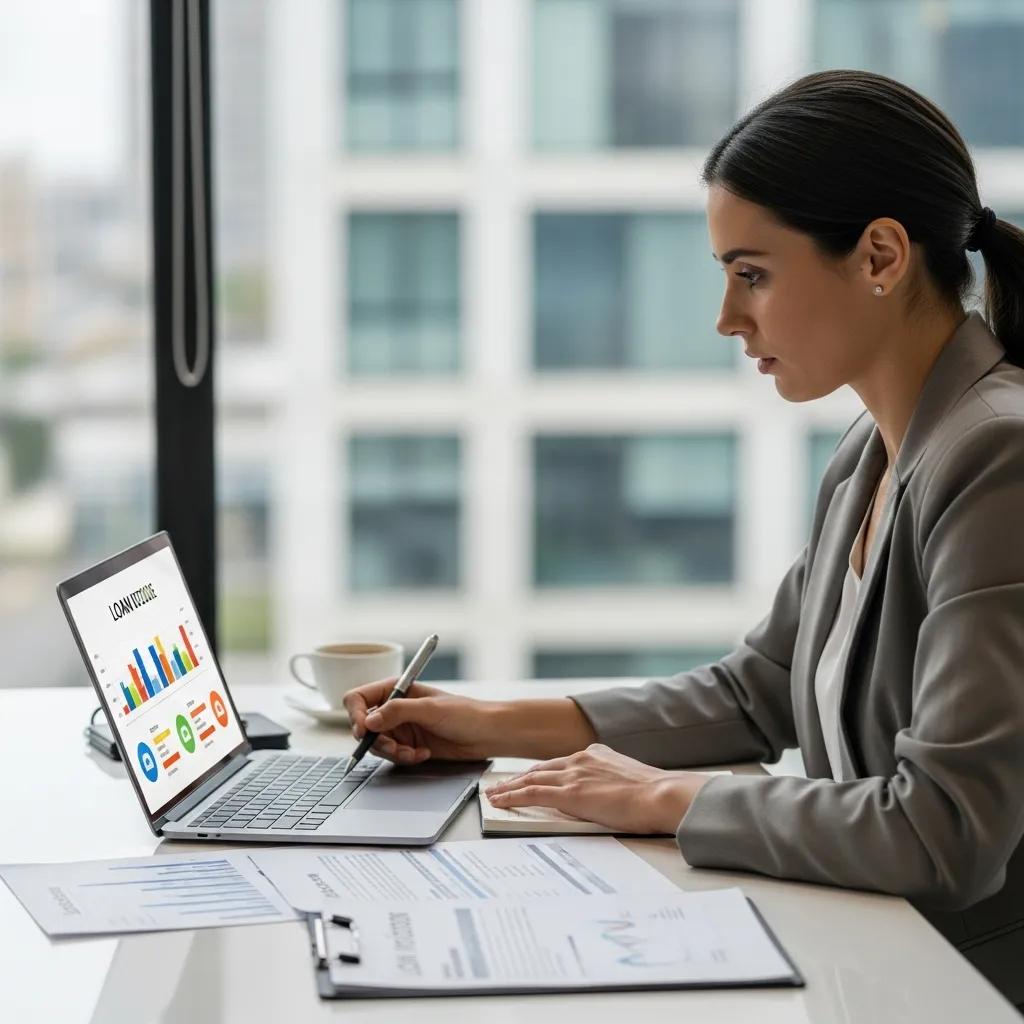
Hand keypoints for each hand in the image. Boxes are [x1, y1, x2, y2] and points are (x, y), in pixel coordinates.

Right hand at [343, 677, 498, 764]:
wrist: (487, 735)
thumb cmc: (466, 713)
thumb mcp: (430, 709)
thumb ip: (398, 711)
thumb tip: (370, 720)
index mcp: (397, 689)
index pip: (359, 698)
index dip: (356, 714)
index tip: (364, 730)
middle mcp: (395, 707)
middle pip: (364, 726)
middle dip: (378, 740)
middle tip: (395, 747)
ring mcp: (401, 728)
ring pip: (377, 745)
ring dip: (393, 752)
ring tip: (414, 752)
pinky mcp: (408, 745)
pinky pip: (393, 756)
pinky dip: (404, 758)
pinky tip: (423, 754)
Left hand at [484, 744, 710, 833]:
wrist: (662, 794)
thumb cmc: (655, 794)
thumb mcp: (629, 779)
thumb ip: (611, 781)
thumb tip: (607, 794)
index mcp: (595, 754)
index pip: (560, 763)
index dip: (541, 771)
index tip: (529, 777)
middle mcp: (581, 759)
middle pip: (540, 769)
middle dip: (519, 777)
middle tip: (501, 785)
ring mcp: (573, 775)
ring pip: (531, 779)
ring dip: (509, 787)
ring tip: (493, 794)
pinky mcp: (570, 793)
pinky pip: (532, 793)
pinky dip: (512, 796)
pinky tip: (499, 801)